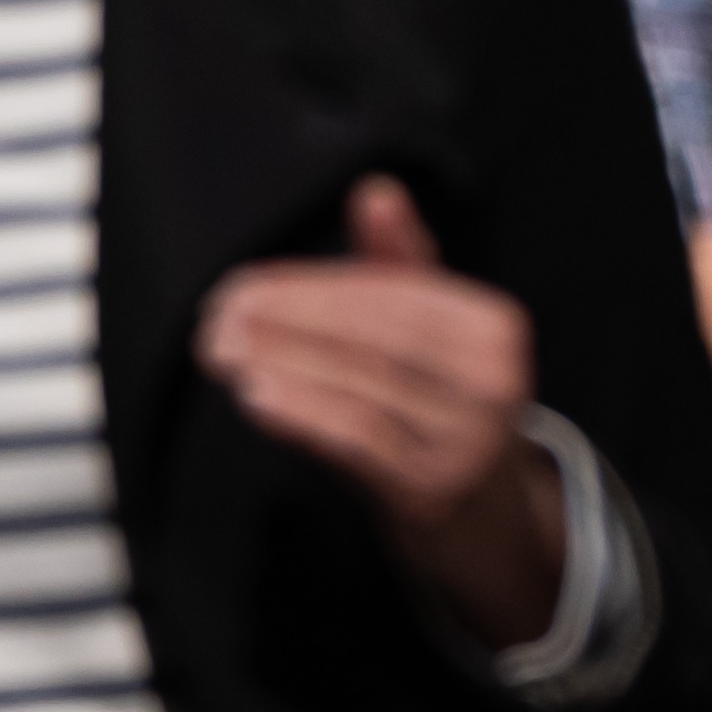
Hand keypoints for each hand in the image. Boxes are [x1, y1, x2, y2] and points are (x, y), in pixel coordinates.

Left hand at [198, 175, 564, 650]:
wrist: (483, 521)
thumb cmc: (443, 407)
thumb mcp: (436, 335)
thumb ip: (403, 263)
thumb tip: (375, 190)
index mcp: (496, 328)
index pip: (394, 296)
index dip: (314, 288)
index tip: (244, 285)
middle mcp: (494, 382)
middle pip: (376, 339)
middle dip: (289, 322)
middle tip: (216, 316)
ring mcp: (467, 440)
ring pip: (362, 388)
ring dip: (282, 364)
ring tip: (219, 349)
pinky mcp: (434, 490)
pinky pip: (361, 442)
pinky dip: (304, 413)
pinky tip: (254, 394)